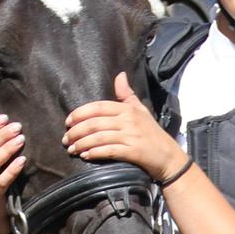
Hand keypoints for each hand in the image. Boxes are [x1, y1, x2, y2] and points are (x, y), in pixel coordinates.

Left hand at [63, 72, 186, 182]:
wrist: (169, 158)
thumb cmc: (152, 134)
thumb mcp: (141, 111)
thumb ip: (127, 95)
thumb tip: (120, 75)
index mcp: (127, 109)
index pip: (98, 107)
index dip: (80, 113)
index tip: (68, 122)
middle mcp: (128, 120)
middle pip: (95, 123)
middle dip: (76, 131)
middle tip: (65, 140)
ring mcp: (131, 136)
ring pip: (99, 137)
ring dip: (82, 144)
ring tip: (72, 149)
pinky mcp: (133, 151)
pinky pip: (109, 150)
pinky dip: (95, 153)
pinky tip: (86, 155)